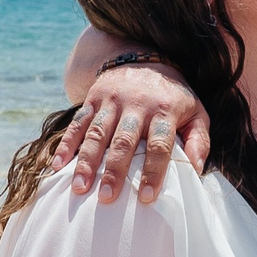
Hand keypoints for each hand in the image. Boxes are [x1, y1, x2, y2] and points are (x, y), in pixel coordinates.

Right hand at [52, 62, 209, 204]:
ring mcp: (112, 101)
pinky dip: (66, 144)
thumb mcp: (196, 112)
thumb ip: (199, 140)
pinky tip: (57, 165)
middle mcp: (136, 105)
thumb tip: (196, 171)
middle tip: (106, 198)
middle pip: (124, 141)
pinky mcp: (93, 99)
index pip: (159, 145)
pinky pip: (78, 123)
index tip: (147, 197)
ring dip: (86, 161)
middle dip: (114, 171)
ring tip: (79, 188)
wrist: (144, 57)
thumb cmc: (173, 96)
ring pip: (97, 133)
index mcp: (164, 111)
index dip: (153, 171)